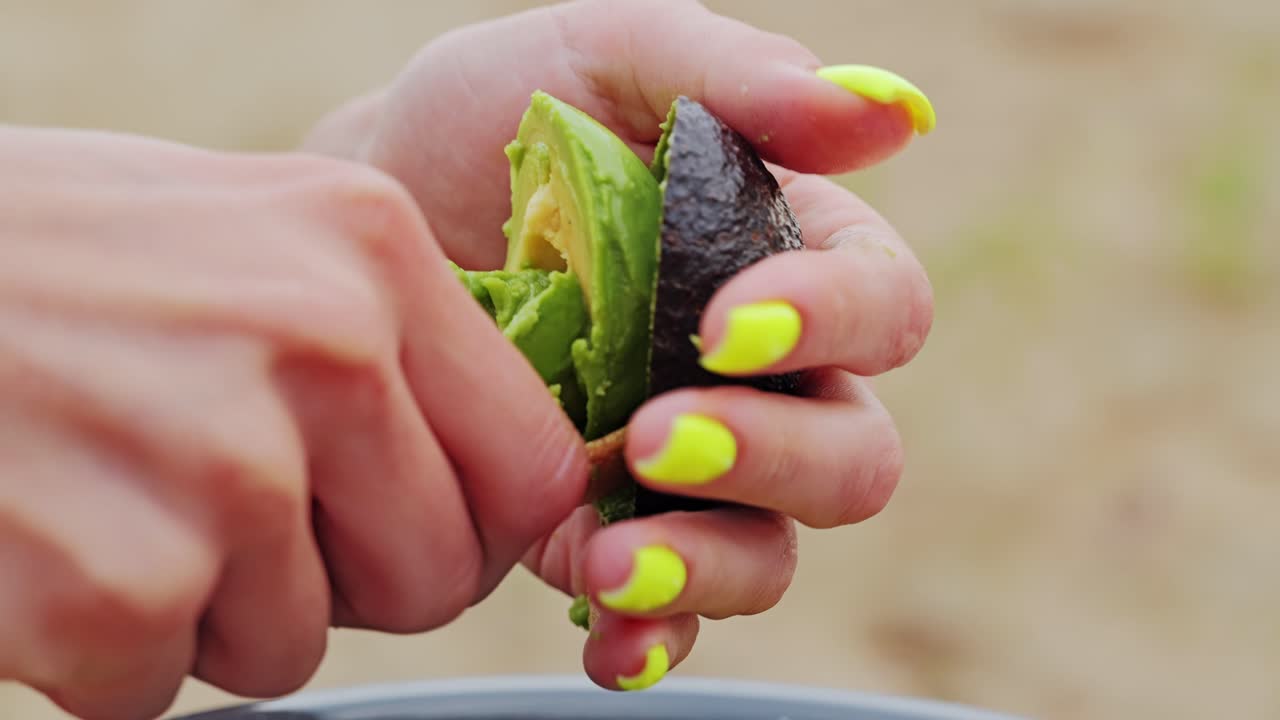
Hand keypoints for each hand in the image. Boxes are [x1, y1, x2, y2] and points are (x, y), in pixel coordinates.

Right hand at [0, 127, 587, 719]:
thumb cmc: (47, 254)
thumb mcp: (249, 228)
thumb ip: (384, 328)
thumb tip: (487, 444)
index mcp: (370, 252)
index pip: (534, 467)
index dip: (480, 525)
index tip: (423, 528)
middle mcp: (321, 349)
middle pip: (434, 578)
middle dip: (346, 582)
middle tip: (239, 515)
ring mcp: (221, 470)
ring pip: (296, 645)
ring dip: (211, 607)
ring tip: (118, 492)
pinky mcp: (116, 587)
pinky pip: (165, 685)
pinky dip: (106, 647)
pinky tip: (50, 535)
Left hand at [306, 0, 934, 690]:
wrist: (369, 208)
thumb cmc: (493, 123)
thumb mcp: (598, 58)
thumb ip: (733, 75)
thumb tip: (892, 111)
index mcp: (789, 255)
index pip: (883, 306)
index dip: (836, 321)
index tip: (729, 322)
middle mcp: (761, 374)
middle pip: (852, 455)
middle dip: (771, 458)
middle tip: (660, 436)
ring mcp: (688, 463)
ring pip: (770, 551)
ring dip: (710, 567)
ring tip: (614, 560)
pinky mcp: (610, 527)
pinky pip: (667, 611)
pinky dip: (651, 638)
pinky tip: (608, 638)